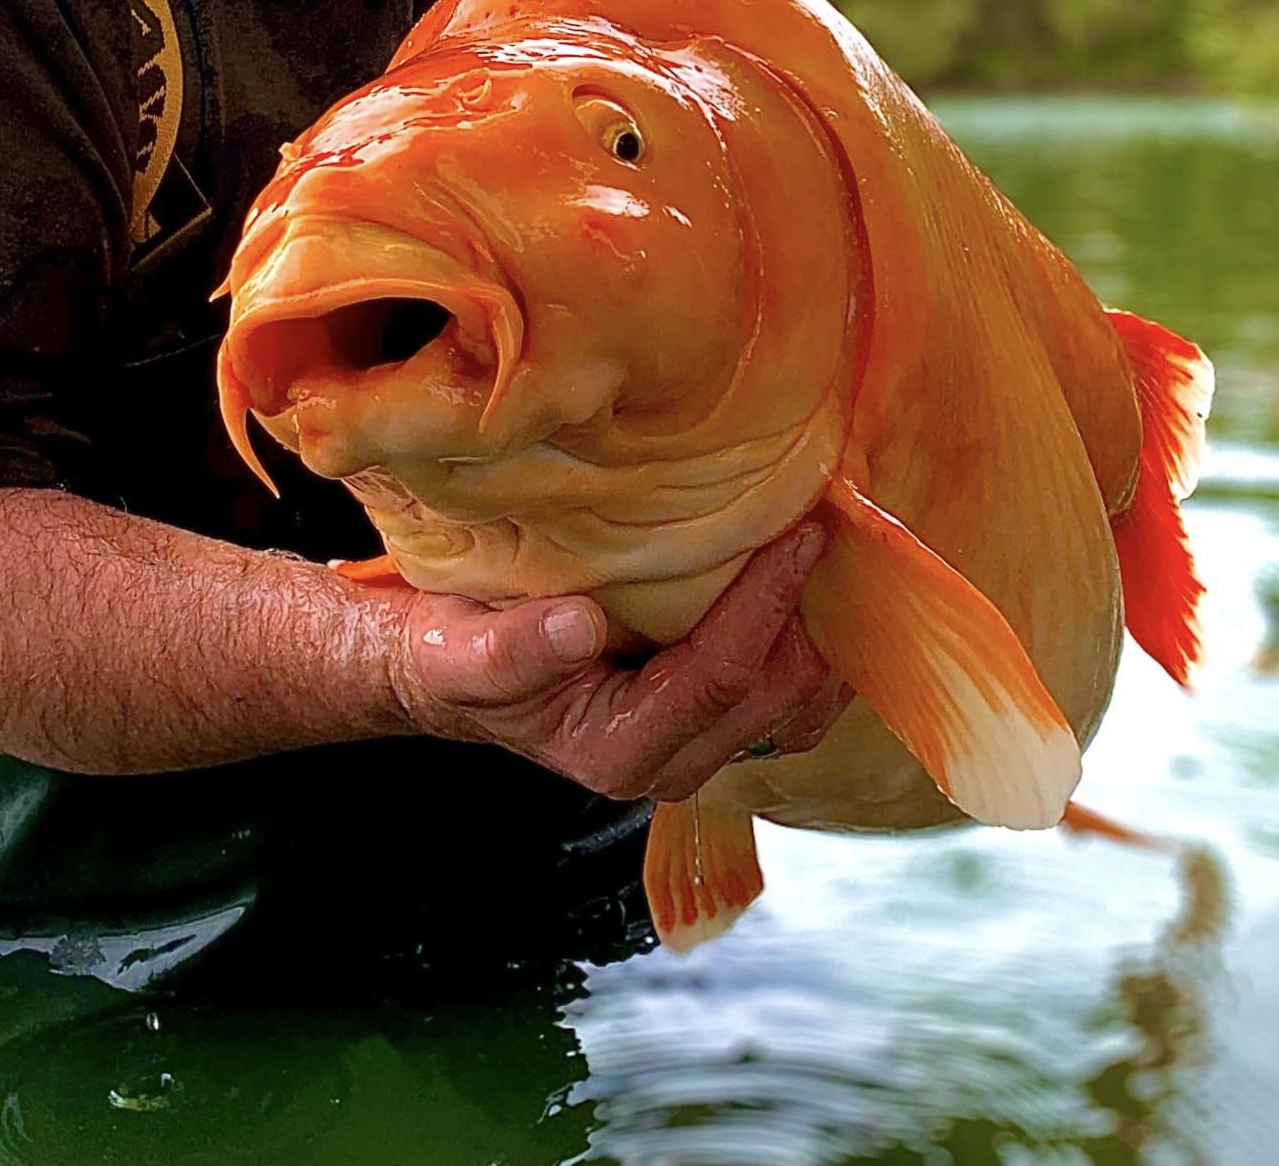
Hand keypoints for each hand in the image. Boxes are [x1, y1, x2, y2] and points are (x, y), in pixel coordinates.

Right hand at [383, 524, 851, 802]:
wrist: (445, 670)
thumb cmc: (450, 656)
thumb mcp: (460, 652)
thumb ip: (513, 649)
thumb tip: (577, 626)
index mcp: (618, 752)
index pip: (717, 680)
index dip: (764, 607)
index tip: (798, 536)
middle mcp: (668, 762)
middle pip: (772, 698)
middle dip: (811, 617)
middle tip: (837, 528)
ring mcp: (693, 745)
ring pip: (793, 708)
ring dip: (825, 637)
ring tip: (845, 556)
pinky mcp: (703, 718)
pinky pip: (782, 696)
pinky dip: (808, 642)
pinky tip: (818, 584)